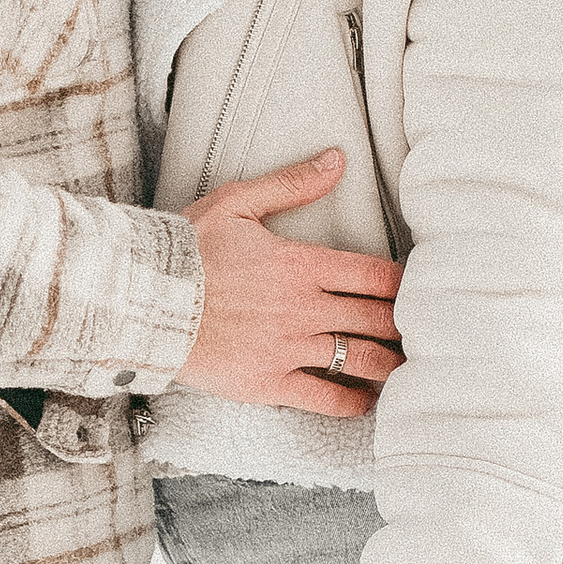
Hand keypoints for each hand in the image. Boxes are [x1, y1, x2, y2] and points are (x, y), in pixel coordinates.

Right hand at [179, 151, 402, 415]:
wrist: (142, 301)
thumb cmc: (185, 251)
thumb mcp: (237, 204)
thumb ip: (292, 184)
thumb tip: (338, 161)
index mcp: (301, 265)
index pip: (375, 276)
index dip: (403, 285)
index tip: (415, 291)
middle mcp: (303, 310)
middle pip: (376, 320)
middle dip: (403, 326)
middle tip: (420, 331)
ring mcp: (288, 349)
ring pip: (360, 361)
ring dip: (389, 364)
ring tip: (403, 366)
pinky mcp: (269, 383)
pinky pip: (325, 399)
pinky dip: (353, 402)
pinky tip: (366, 400)